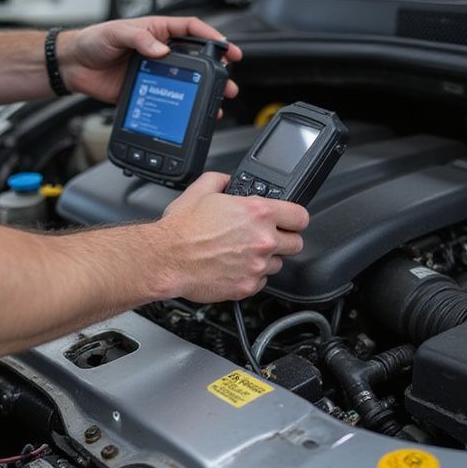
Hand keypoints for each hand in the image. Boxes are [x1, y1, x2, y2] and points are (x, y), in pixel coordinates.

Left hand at [56, 16, 241, 105]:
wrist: (73, 66)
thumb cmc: (92, 41)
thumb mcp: (116, 33)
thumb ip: (140, 39)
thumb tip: (162, 51)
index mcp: (156, 31)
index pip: (191, 30)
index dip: (212, 37)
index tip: (227, 48)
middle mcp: (158, 51)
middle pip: (196, 58)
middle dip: (216, 69)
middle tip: (228, 80)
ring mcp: (154, 72)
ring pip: (186, 80)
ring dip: (203, 91)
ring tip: (218, 100)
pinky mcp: (146, 90)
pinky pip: (169, 97)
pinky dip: (182, 105)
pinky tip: (191, 112)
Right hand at [156, 173, 309, 302]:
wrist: (166, 260)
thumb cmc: (181, 230)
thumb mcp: (201, 190)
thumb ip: (222, 180)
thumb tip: (228, 182)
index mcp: (258, 212)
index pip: (300, 217)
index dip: (294, 219)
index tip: (289, 222)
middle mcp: (263, 239)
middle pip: (296, 243)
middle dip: (283, 240)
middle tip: (265, 238)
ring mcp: (257, 265)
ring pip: (278, 264)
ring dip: (265, 259)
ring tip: (242, 254)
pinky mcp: (247, 286)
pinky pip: (261, 282)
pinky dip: (251, 276)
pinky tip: (234, 267)